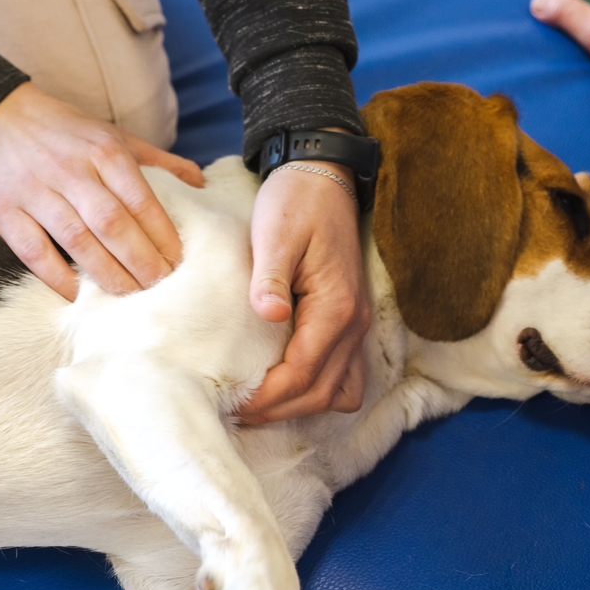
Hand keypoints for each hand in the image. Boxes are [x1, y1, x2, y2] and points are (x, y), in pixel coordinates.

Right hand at [0, 83, 202, 299]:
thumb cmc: (66, 132)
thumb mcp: (115, 135)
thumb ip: (158, 162)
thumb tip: (200, 185)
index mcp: (103, 150)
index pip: (141, 199)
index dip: (162, 235)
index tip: (179, 261)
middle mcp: (71, 170)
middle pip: (112, 223)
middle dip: (140, 259)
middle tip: (160, 285)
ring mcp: (34, 191)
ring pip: (76, 239)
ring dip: (106, 272)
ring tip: (129, 295)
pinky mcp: (3, 210)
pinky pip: (32, 249)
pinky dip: (55, 275)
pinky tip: (77, 294)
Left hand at [238, 160, 370, 423]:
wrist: (322, 177)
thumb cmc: (295, 203)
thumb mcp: (276, 232)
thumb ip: (271, 276)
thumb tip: (268, 315)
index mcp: (336, 306)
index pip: (302, 373)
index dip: (267, 397)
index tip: (233, 404)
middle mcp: (353, 323)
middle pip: (321, 392)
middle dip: (278, 409)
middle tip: (236, 413)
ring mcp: (355, 324)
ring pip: (337, 391)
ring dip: (299, 405)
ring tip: (257, 406)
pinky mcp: (348, 320)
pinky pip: (343, 375)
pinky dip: (317, 390)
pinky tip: (284, 386)